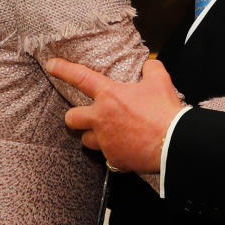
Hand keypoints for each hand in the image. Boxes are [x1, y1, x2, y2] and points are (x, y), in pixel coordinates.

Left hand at [44, 58, 182, 172]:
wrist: (173, 142)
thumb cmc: (165, 112)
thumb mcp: (160, 81)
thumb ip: (150, 68)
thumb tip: (147, 65)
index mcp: (110, 96)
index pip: (81, 78)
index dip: (63, 69)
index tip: (51, 65)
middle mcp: (101, 119)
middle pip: (72, 118)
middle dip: (75, 116)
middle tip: (86, 115)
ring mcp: (105, 141)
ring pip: (86, 140)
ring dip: (93, 135)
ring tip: (107, 132)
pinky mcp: (114, 159)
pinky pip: (107, 156)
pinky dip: (114, 151)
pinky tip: (126, 147)